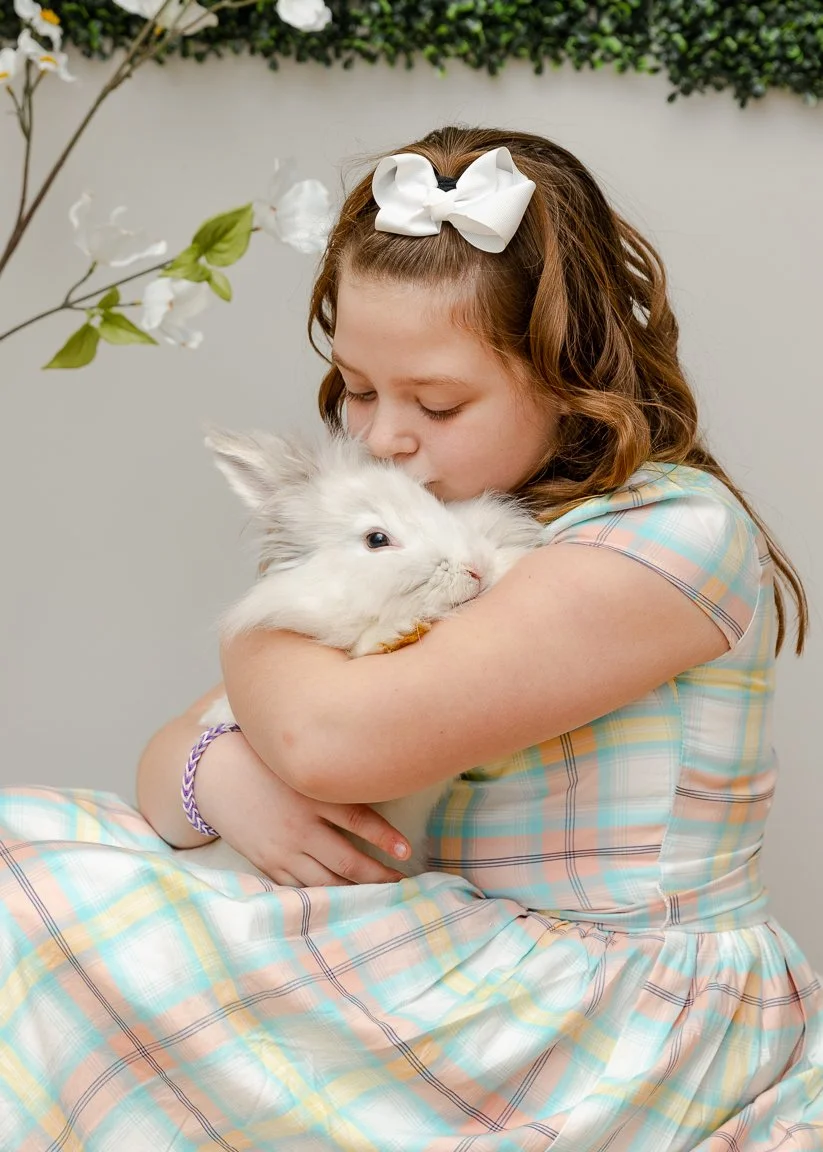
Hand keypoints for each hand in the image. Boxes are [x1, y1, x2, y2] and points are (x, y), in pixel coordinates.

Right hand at [193, 729, 409, 885]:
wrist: (212, 776)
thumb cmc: (261, 760)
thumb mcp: (297, 760)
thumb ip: (330, 772)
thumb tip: (373, 770)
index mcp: (311, 795)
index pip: (359, 819)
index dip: (386, 837)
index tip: (407, 851)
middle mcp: (299, 826)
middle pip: (348, 859)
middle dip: (379, 875)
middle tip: (401, 883)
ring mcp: (282, 849)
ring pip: (327, 881)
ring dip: (356, 891)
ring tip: (379, 896)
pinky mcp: (268, 863)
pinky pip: (301, 887)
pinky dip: (324, 895)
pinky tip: (342, 900)